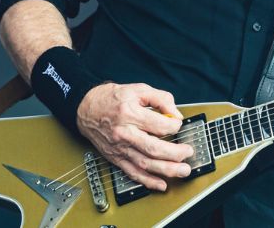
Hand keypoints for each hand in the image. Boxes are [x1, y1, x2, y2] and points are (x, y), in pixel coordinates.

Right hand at [76, 82, 194, 190]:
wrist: (86, 109)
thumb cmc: (111, 99)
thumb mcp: (138, 89)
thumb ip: (160, 99)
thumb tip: (175, 114)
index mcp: (130, 113)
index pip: (158, 125)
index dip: (174, 125)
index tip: (178, 124)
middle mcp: (124, 133)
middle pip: (153, 148)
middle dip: (175, 153)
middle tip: (188, 153)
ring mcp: (119, 148)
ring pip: (145, 164)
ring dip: (166, 170)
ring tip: (182, 171)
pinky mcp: (116, 158)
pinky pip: (133, 173)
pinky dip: (148, 181)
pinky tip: (161, 184)